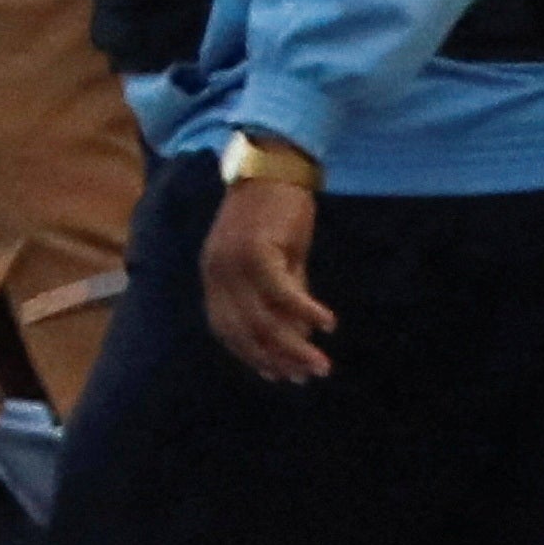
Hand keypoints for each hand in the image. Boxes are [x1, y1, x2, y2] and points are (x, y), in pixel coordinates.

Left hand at [204, 171, 331, 383]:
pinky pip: (281, 291)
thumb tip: (301, 334)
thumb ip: (285, 295)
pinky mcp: (256, 250)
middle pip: (245, 331)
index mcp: (215, 277)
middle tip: (308, 376)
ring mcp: (233, 263)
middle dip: (277, 359)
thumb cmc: (277, 213)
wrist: (274, 168)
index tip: (280, 376)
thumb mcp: (281, 260)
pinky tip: (328, 324)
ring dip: (293, 346)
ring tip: (320, 363)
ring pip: (262, 318)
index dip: (253, 356)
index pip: (228, 330)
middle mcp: (217, 274)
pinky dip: (305, 310)